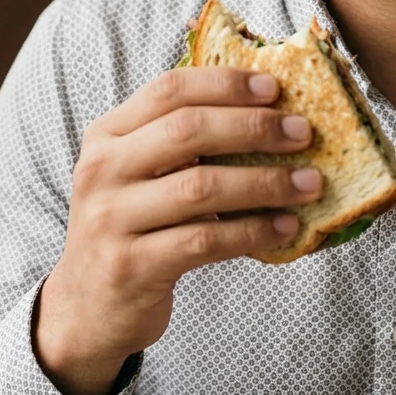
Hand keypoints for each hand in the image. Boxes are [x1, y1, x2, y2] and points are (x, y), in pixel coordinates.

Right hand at [33, 66, 320, 394]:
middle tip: (303, 134)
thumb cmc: (132, 227)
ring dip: (265, 183)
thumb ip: (182, 139)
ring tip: (309, 184)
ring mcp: (111, 219)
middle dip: (254, 128)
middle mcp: (101, 169)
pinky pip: (205, 240)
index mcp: (107, 133)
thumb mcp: (139, 173)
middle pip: (188, 130)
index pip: (170, 89)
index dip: (226, 84)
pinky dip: (253, 231)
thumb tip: (270, 109)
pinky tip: (286, 227)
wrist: (86, 310)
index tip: (275, 88)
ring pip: (202, 187)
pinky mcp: (130, 266)